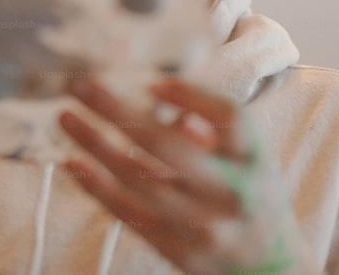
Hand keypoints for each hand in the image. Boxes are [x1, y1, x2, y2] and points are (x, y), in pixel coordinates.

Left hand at [60, 77, 309, 274]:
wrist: (272, 270)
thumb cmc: (252, 195)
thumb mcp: (250, 155)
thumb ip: (214, 123)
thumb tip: (158, 94)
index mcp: (255, 160)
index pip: (228, 117)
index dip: (189, 95)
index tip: (150, 83)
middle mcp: (232, 192)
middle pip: (167, 145)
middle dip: (116, 110)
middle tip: (78, 84)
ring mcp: (203, 226)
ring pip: (139, 179)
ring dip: (96, 144)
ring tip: (65, 118)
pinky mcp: (180, 252)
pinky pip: (130, 214)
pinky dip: (98, 188)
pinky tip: (73, 163)